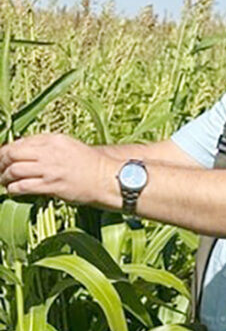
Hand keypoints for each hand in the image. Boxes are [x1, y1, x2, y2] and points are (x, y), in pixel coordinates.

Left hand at [0, 134, 117, 207]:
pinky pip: (23, 186)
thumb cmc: (92, 165)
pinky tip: (13, 191)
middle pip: (12, 153)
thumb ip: (48, 147)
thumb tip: (26, 153)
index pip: (20, 142)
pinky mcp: (52, 186)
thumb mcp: (69, 147)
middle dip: (1, 162)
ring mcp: (50, 169)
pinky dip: (13, 189)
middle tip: (0, 169)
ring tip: (4, 181)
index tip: (4, 158)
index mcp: (53, 139)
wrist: (109, 179)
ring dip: (4, 177)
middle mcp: (49, 152)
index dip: (7, 150)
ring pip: (14, 170)